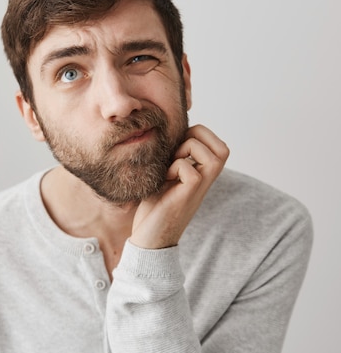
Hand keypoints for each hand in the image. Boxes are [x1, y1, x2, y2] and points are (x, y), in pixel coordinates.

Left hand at [129, 124, 229, 248]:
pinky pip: (189, 169)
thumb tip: (171, 133)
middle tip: (177, 152)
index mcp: (202, 173)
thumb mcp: (164, 174)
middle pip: (223, 148)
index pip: (218, 144)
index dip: (199, 135)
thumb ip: (173, 157)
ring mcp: (200, 189)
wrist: (148, 237)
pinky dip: (175, 167)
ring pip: (213, 155)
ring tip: (171, 165)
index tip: (177, 147)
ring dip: (187, 151)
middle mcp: (206, 181)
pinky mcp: (189, 195)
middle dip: (198, 138)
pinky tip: (165, 179)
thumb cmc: (153, 206)